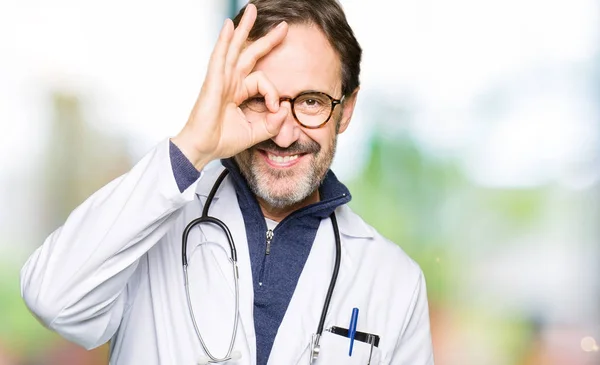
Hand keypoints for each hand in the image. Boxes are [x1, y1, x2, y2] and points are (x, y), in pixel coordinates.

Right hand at [172, 4, 288, 169]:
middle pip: (250, 54)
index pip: (263, 81)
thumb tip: (284, 108)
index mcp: (239, 92)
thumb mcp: (256, 132)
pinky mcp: (213, 82)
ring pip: (235, 48)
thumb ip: (273, 123)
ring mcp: (221, 80)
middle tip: (283, 26)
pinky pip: (220, 57)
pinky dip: (223, 41)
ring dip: (244, 29)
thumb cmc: (222, 141)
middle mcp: (231, 82)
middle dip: (266, 39)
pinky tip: (228, 26)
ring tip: (253, 11)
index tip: (276, 109)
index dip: (273, 93)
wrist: (203, 149)